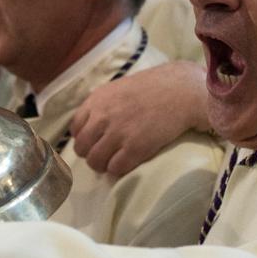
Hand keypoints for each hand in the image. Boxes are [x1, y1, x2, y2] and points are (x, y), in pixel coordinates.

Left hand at [70, 61, 209, 176]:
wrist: (180, 91)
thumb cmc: (153, 88)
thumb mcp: (118, 88)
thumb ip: (101, 105)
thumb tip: (90, 124)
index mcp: (96, 101)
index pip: (75, 129)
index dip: (84, 138)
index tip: (95, 141)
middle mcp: (102, 117)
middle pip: (82, 148)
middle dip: (91, 154)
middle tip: (104, 155)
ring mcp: (118, 133)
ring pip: (95, 161)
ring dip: (103, 165)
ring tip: (114, 161)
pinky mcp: (135, 147)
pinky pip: (115, 168)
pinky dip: (118, 169)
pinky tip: (127, 163)